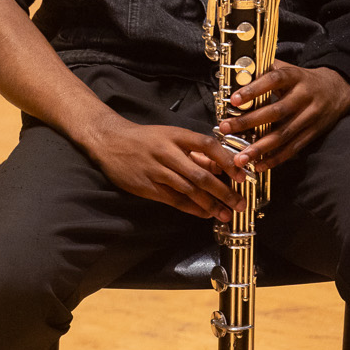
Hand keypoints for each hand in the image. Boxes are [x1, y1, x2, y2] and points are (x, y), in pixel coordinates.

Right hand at [84, 120, 243, 220]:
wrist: (108, 141)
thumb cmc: (143, 138)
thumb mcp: (169, 136)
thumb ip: (194, 151)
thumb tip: (219, 166)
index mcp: (175, 135)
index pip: (207, 145)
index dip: (227, 161)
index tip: (242, 176)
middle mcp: (166, 152)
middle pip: (200, 175)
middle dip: (224, 192)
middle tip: (240, 204)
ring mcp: (155, 170)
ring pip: (188, 190)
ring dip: (210, 204)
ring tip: (225, 214)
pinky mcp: (145, 185)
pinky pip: (173, 199)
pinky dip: (191, 208)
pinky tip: (204, 213)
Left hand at [220, 62, 349, 169]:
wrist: (337, 89)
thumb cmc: (301, 79)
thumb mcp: (286, 68)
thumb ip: (263, 70)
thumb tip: (235, 74)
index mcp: (294, 77)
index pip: (274, 81)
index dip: (254, 89)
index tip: (234, 100)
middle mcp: (304, 96)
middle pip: (276, 111)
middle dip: (249, 122)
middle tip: (226, 128)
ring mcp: (310, 116)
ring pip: (284, 134)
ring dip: (261, 147)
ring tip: (241, 157)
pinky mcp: (314, 132)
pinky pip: (294, 147)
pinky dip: (276, 158)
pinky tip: (260, 164)